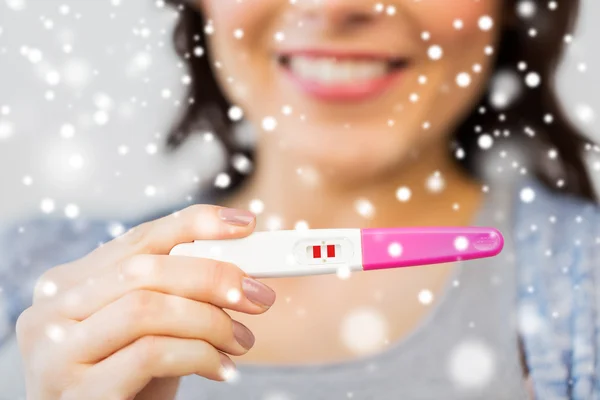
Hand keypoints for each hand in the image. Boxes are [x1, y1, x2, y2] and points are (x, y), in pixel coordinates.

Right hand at [15, 205, 274, 399]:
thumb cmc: (127, 380)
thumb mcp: (148, 328)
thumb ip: (175, 294)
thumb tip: (238, 268)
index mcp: (69, 284)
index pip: (139, 239)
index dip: (195, 224)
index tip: (244, 224)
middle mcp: (52, 311)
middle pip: (144, 270)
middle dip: (212, 276)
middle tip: (258, 295)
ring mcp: (57, 353)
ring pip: (147, 309)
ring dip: (211, 321)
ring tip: (241, 340)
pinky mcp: (76, 393)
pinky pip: (151, 355)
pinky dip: (199, 355)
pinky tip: (221, 368)